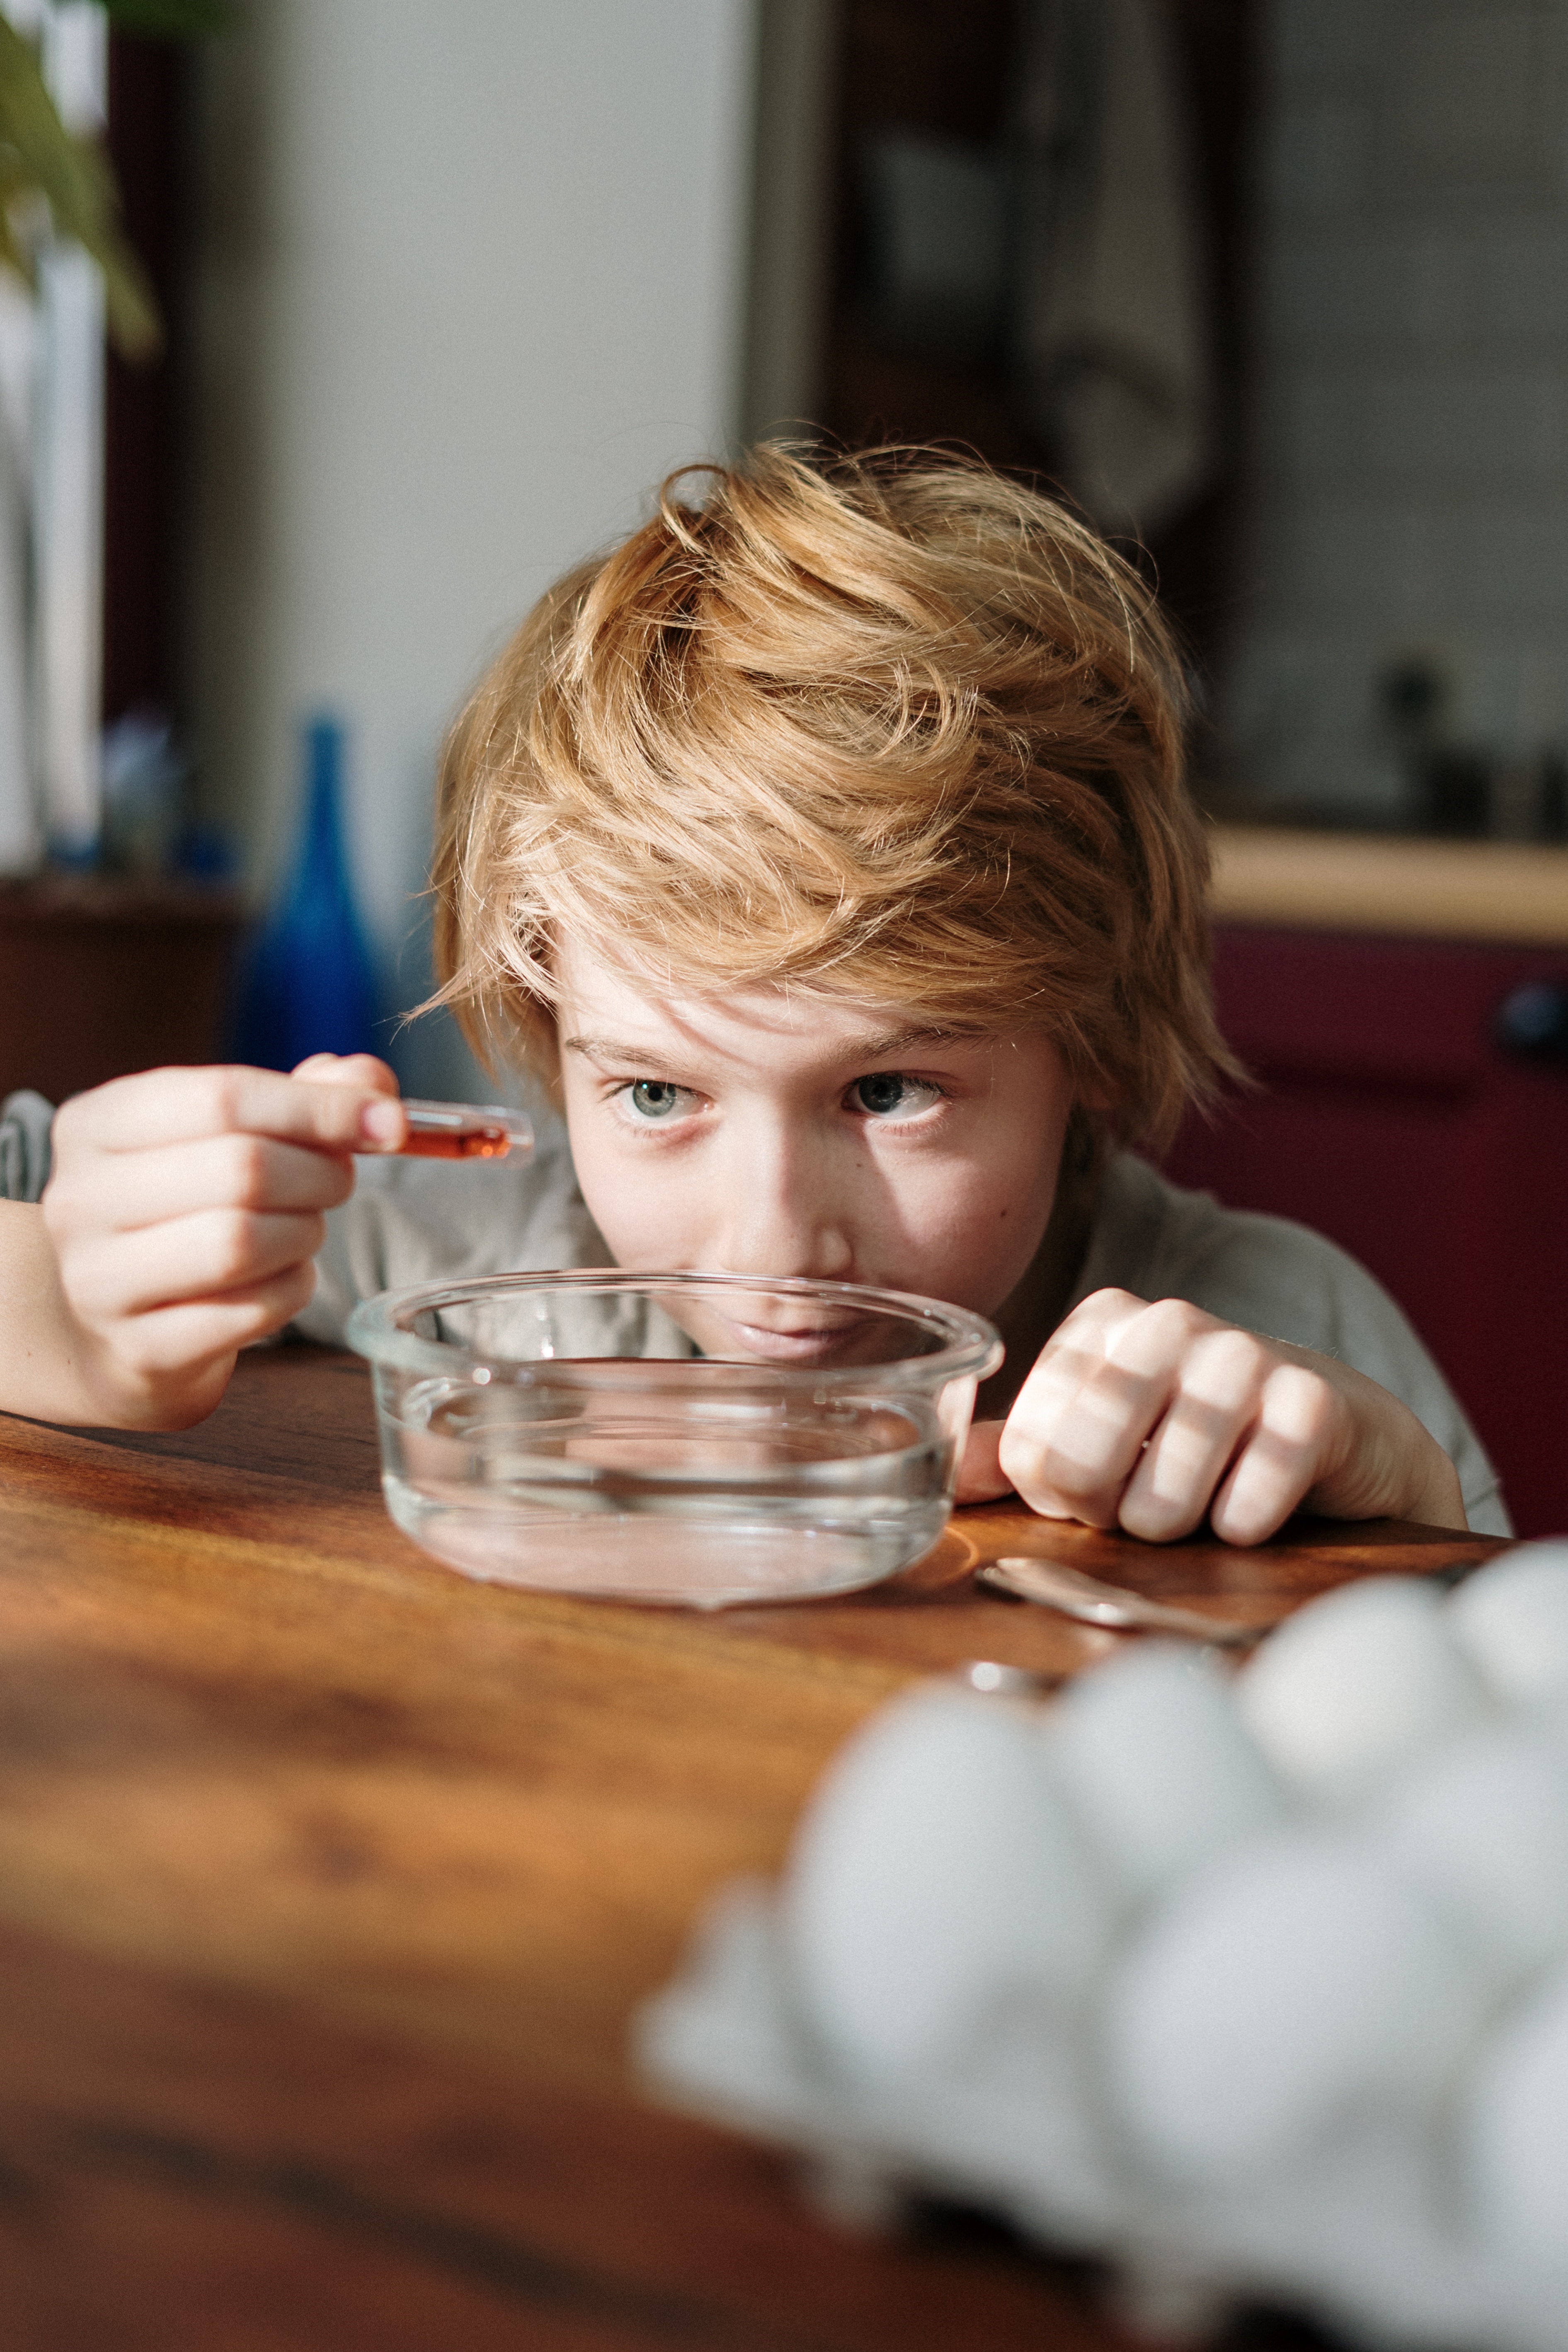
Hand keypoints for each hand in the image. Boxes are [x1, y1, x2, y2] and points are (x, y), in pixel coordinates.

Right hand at [38, 1054, 405, 1427]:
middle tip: (338, 1182)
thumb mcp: (227, 1137)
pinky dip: (292, 1289)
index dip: (320, 1108)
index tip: (388, 1122)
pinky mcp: (140, 1347)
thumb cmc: (184, 1210)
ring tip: (304, 1229)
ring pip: (242, 1242)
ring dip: (305, 1234)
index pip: (222, 1096)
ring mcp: (99, 1279)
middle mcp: (80, 1198)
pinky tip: (282, 1277)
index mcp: (95, 1123)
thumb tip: (372, 1082)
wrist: (118, 1325)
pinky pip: (252, 1310)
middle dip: (320, 1174)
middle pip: (241, 1168)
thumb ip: (303, 1098)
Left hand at [956, 1288, 1466, 1542]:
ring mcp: (1245, 1353)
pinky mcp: (1314, 1399)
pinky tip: (1251, 1512)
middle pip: (1082, 1460)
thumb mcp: (1109, 1439)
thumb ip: (1024, 1453)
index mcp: (1105, 1322)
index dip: (1058, 1494)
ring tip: (1198, 1511)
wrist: (1335, 1439)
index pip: (1029, 1446)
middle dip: (1108, 1512)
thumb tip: (946, 1469)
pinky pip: (1254, 1493)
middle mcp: (1169, 1321)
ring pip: (1167, 1487)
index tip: (1098, 1488)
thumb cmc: (1199, 1443)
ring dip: (1176, 1524)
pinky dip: (1244, 1523)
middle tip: (1142, 1509)